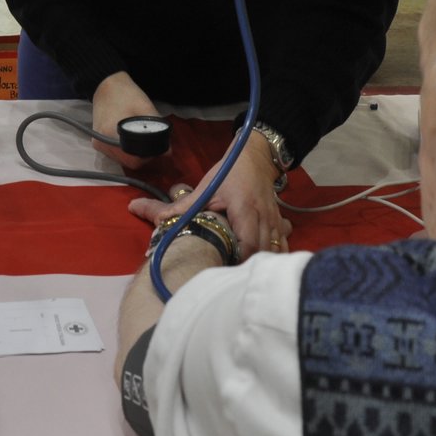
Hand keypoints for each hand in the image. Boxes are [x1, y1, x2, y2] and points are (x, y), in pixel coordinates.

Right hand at [91, 71, 157, 170]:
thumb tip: (168, 152)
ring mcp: (99, 145)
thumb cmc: (126, 94)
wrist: (105, 85)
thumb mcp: (145, 108)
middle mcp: (102, 144)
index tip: (157, 149)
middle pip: (128, 163)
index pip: (134, 159)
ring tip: (143, 141)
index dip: (149, 157)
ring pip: (122, 161)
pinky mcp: (98, 143)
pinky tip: (132, 141)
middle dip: (143, 158)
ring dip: (134, 156)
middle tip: (153, 145)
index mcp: (111, 135)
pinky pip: (116, 155)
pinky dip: (126, 153)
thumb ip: (158, 129)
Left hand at [127, 133, 291, 260]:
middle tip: (230, 278)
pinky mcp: (279, 221)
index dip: (239, 260)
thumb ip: (184, 205)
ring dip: (260, 263)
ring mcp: (274, 219)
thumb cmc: (230, 170)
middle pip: (262, 251)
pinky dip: (273, 256)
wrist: (256, 156)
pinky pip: (282, 245)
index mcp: (245, 208)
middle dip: (247, 267)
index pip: (248, 242)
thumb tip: (154, 217)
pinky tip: (260, 264)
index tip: (224, 271)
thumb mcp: (207, 186)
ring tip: (242, 274)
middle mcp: (263, 216)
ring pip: (274, 250)